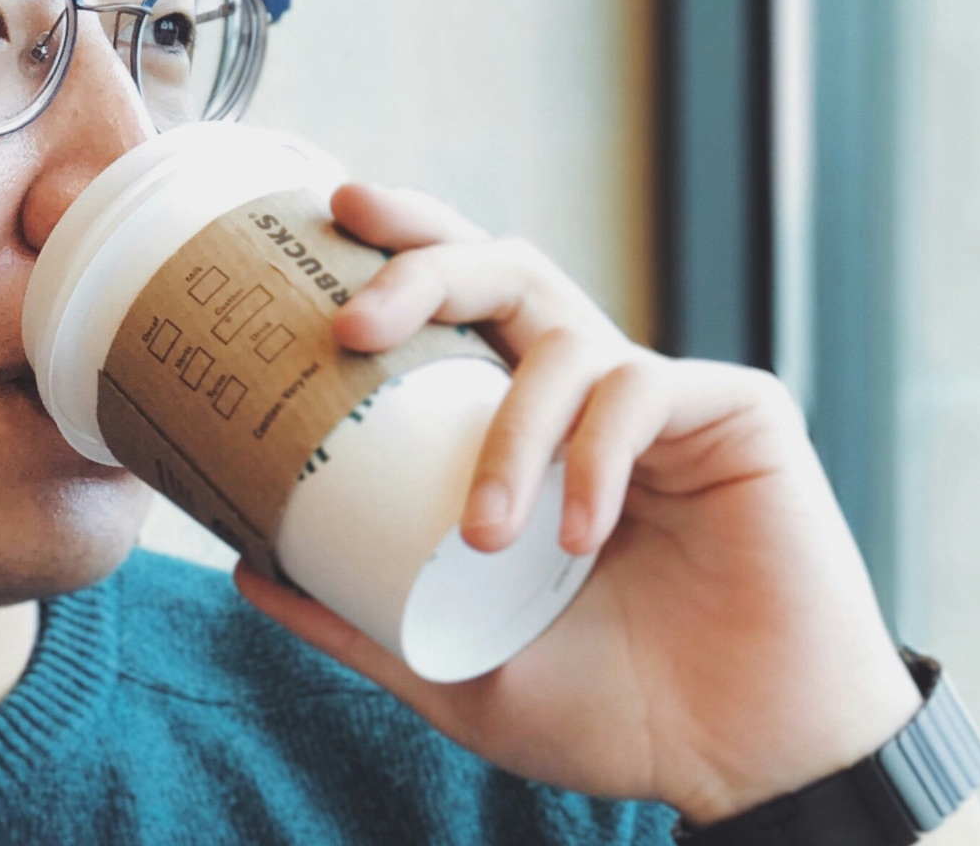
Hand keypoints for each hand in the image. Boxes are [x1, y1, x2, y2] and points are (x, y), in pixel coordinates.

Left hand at [234, 183, 924, 823]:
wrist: (736, 761)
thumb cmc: (607, 708)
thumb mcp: (449, 668)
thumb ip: (355, 618)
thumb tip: (244, 571)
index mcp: (518, 431)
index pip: (451, 312)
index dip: (395, 253)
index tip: (324, 219)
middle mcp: (583, 395)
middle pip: (502, 272)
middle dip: (422, 267)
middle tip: (352, 322)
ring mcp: (660, 398)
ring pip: (565, 338)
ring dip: (508, 433)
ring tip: (483, 535)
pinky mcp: (735, 412)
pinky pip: (643, 393)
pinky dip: (593, 460)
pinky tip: (579, 536)